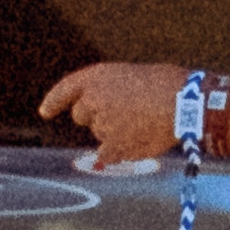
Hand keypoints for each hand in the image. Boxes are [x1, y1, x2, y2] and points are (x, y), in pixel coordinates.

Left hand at [40, 62, 186, 165]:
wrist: (184, 103)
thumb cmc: (169, 86)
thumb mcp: (133, 77)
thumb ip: (113, 93)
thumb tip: (106, 118)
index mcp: (97, 76)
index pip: (67, 89)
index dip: (54, 101)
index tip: (45, 112)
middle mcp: (93, 99)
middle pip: (81, 115)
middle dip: (95, 116)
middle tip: (124, 113)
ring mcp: (100, 124)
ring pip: (100, 134)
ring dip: (114, 132)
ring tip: (142, 123)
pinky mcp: (111, 146)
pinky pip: (106, 154)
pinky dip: (117, 152)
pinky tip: (136, 143)